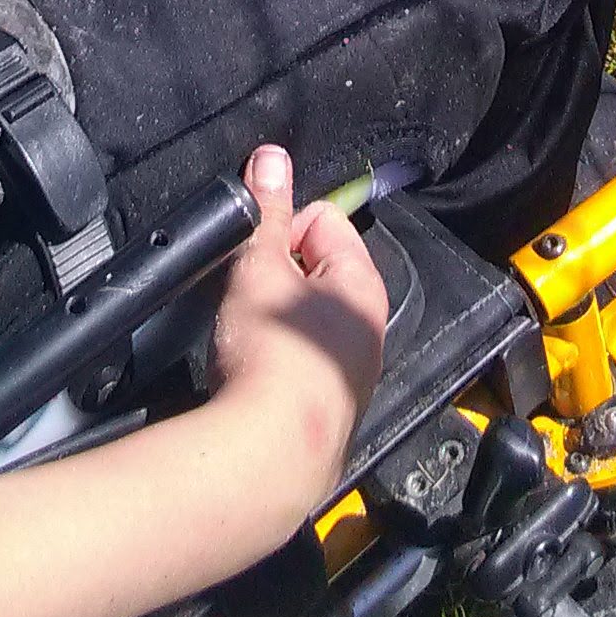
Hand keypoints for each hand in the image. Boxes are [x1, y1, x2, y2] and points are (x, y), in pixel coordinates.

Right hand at [208, 144, 387, 516]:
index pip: (326, 220)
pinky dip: (279, 360)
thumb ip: (265, 211)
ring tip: (246, 335)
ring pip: (310, 321)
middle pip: (318, 271)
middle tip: (245, 292)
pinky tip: (253, 373)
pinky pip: (303, 364)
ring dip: (277, 318)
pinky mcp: (329, 412)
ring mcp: (353, 375)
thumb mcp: (258, 267)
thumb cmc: (269, 356)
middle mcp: (370, 329)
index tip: (253, 253)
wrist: (266, 459)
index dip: (282, 228)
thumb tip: (271, 157)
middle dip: (278, 273)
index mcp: (363, 286)